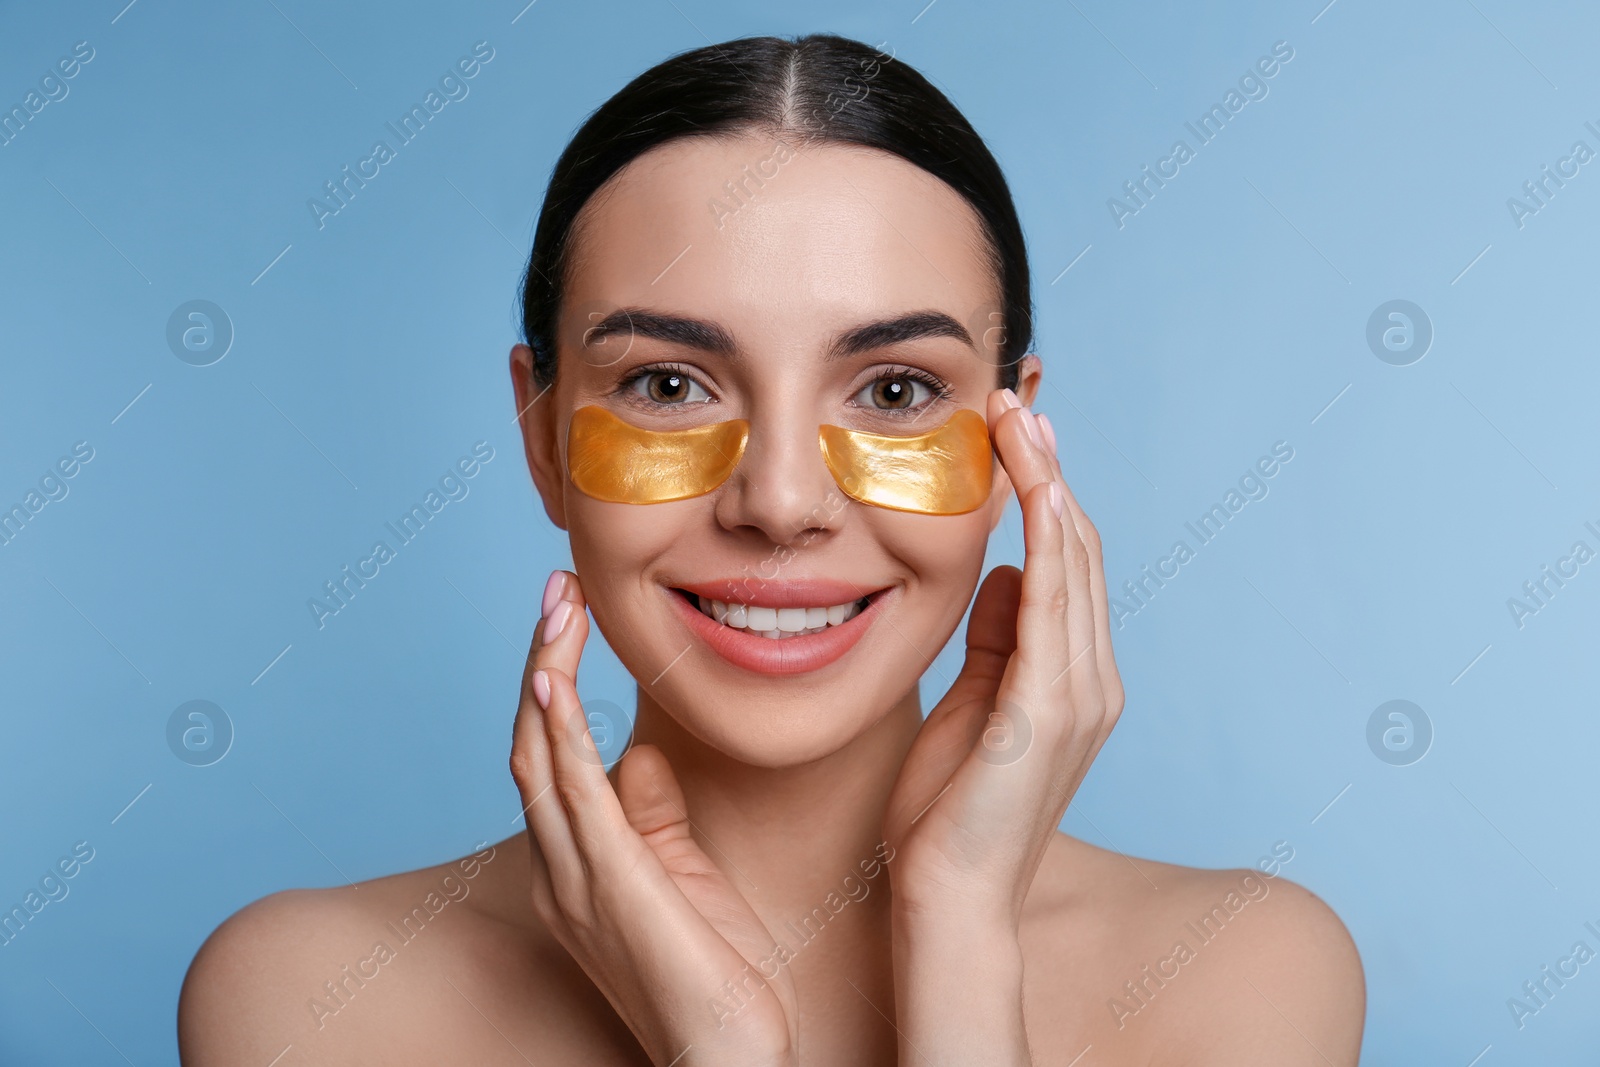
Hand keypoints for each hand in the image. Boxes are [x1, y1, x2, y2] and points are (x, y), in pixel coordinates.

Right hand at [510, 571, 798, 1065]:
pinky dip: (559, 737)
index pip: (549, 756)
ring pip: (540, 759)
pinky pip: (574, 799)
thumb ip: (651, 813)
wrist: (727, 1054)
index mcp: (574, 862)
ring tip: (557, 608)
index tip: (568, 617)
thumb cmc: (711, 972)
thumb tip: (635, 751)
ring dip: (544, 675)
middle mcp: (560, 867)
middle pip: (530, 744)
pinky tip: (555, 684)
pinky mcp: (612, 887)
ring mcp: (578, 879)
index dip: (549, 682)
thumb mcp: (679, 873)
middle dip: (540, 661)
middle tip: (556, 590)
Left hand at [883, 388, 1125, 931]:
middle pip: (1076, 549)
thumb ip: (993, 641)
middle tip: (1014, 402)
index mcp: (1071, 679)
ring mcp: (1079, 694)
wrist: (949, 898)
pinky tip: (1029, 486)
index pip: (1064, 565)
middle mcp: (1091, 679)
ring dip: (1046, 483)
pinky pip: (1052, 602)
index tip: (1011, 435)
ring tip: (1016, 420)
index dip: (1043, 495)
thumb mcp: (970, 705)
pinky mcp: (1049, 709)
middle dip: (1047, 470)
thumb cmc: (947, 814)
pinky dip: (1044, 536)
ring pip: (1071, 561)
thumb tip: (998, 572)